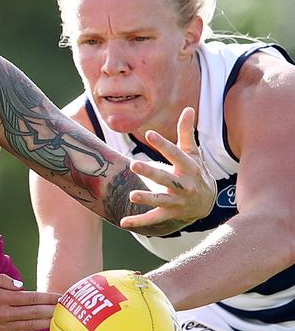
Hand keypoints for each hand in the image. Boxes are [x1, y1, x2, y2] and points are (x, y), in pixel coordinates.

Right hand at [0, 274, 59, 330]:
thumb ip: (4, 281)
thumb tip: (22, 286)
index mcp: (2, 297)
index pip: (32, 297)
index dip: (49, 297)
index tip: (62, 297)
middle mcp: (4, 313)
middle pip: (34, 312)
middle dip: (52, 310)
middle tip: (68, 309)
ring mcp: (0, 328)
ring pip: (28, 326)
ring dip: (45, 323)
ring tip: (59, 321)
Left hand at [120, 107, 215, 229]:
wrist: (207, 202)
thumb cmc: (195, 171)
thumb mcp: (192, 152)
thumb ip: (186, 132)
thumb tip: (189, 108)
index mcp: (188, 167)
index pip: (176, 154)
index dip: (163, 145)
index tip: (149, 135)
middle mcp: (183, 185)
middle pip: (166, 178)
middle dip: (151, 173)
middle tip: (133, 164)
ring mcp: (177, 201)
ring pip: (161, 201)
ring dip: (147, 199)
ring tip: (132, 195)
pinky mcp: (170, 214)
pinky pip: (154, 219)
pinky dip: (139, 222)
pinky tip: (123, 222)